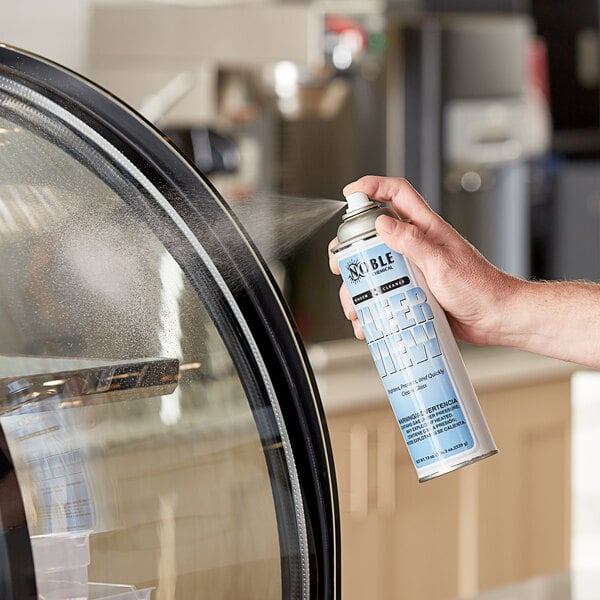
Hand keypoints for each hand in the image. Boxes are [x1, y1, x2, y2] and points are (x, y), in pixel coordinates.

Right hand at [329, 175, 521, 345]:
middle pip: (373, 236)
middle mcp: (416, 246)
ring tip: (355, 305)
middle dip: (351, 250)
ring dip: (359, 287)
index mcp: (425, 229)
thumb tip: (382, 223)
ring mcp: (413, 269)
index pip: (396, 194)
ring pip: (374, 270)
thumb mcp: (442, 263)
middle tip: (341, 264)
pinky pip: (384, 294)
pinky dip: (372, 307)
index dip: (372, 187)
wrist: (496, 318)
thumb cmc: (480, 287)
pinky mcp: (412, 292)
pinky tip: (368, 321)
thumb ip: (413, 242)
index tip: (350, 194)